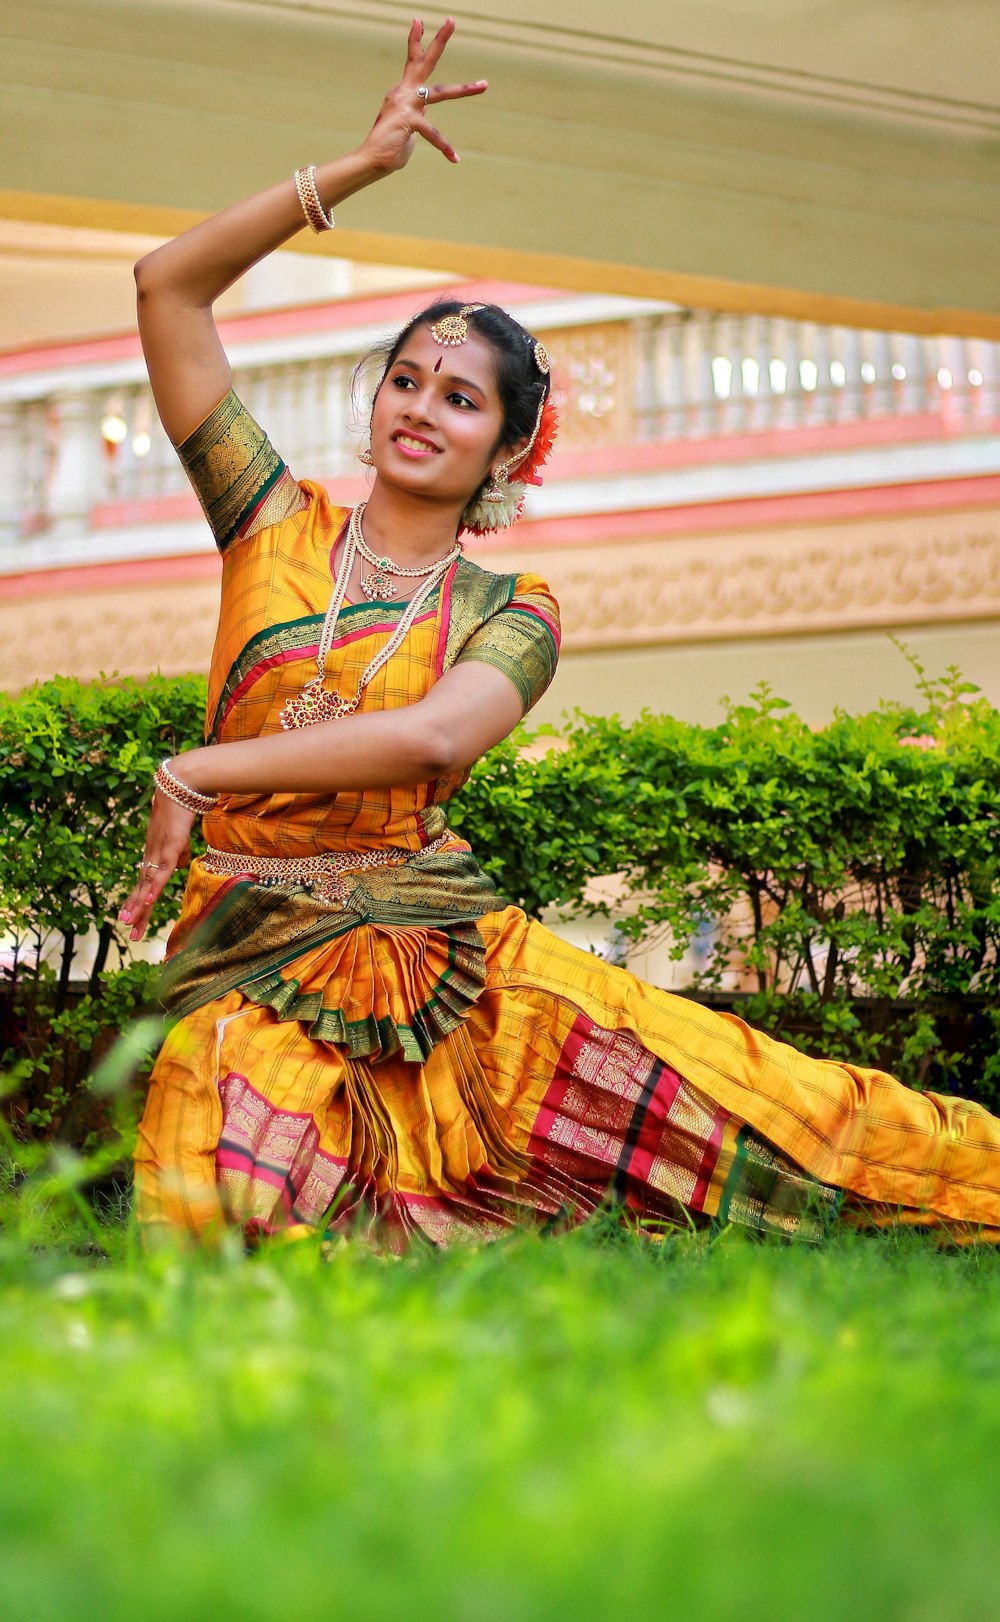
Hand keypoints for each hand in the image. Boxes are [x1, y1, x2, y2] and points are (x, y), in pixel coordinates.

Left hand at [118, 787, 195, 941]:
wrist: (180, 785)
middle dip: (136, 911)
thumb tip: (181, 866)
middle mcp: (152, 854)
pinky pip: (161, 871)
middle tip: (129, 931)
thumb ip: (179, 853)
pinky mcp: (170, 847)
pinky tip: (147, 901)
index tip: (131, 920)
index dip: (138, 902)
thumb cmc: (181, 807)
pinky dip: (153, 887)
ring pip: (147, 883)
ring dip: (138, 904)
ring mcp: (159, 851)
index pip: (144, 883)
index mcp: (153, 853)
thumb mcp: (180, 837)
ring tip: (128, 923)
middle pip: (141, 887)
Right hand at [360, 17, 486, 171]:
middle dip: (440, 40)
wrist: (370, 160)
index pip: (412, 62)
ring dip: (464, 89)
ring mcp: (407, 104)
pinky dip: (444, 147)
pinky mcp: (409, 120)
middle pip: (424, 61)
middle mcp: (404, 92)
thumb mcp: (407, 132)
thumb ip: (418, 122)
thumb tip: (424, 124)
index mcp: (403, 92)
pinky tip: (454, 159)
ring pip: (441, 92)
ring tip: (484, 85)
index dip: (416, 41)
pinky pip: (434, 133)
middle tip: (452, 19)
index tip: (418, 21)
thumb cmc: (388, 150)